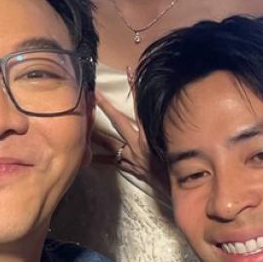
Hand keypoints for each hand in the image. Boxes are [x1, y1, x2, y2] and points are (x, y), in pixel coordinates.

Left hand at [91, 71, 168, 193]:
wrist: (179, 188)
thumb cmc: (179, 165)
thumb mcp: (175, 142)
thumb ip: (166, 127)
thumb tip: (161, 108)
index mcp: (150, 136)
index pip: (140, 108)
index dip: (135, 90)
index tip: (129, 73)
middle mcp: (138, 145)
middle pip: (119, 122)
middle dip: (106, 108)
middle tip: (94, 95)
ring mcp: (131, 156)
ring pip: (109, 143)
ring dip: (95, 134)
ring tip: (82, 126)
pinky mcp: (129, 167)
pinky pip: (112, 162)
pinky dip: (100, 159)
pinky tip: (86, 159)